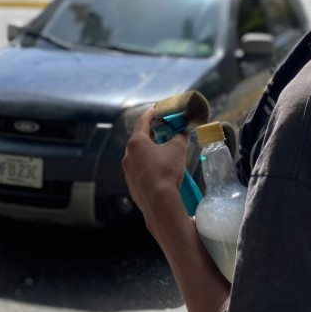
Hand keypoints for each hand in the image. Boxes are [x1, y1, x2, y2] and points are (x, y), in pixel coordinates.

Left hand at [123, 108, 187, 229]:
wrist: (159, 201)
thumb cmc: (166, 170)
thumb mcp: (177, 149)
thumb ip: (179, 137)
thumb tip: (182, 132)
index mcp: (136, 143)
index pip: (142, 122)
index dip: (150, 114)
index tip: (155, 109)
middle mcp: (128, 156)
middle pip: (138, 140)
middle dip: (150, 135)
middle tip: (161, 131)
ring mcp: (128, 172)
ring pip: (137, 157)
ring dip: (148, 152)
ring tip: (161, 152)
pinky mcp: (131, 185)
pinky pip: (139, 171)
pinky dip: (147, 167)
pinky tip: (157, 171)